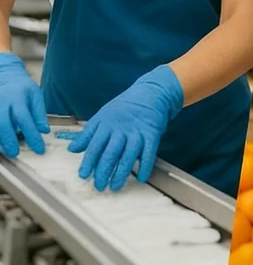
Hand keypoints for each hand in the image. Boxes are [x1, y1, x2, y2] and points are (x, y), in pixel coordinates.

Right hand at [0, 53, 48, 156]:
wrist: (5, 76)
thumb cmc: (23, 89)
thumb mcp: (36, 96)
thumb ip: (39, 113)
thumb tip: (44, 131)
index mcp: (18, 98)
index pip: (25, 120)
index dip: (32, 136)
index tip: (39, 150)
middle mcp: (2, 102)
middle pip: (3, 124)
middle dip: (9, 141)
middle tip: (16, 154)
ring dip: (0, 140)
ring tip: (7, 151)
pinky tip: (1, 143)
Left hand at [61, 65, 182, 191]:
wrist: (150, 94)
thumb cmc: (123, 107)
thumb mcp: (102, 116)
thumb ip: (88, 134)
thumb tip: (72, 149)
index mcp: (106, 125)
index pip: (95, 146)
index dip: (89, 161)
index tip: (83, 175)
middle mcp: (121, 130)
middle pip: (111, 153)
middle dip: (104, 171)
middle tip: (99, 186)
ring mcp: (138, 133)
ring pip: (129, 155)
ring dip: (122, 172)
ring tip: (115, 186)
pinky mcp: (152, 135)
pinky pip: (149, 153)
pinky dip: (146, 166)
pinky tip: (142, 178)